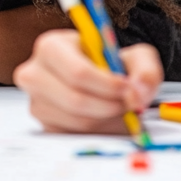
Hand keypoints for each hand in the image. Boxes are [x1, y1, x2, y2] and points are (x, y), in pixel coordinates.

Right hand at [14, 30, 162, 132]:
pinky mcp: (44, 123)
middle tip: (129, 104)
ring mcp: (36, 100)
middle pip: (75, 100)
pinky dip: (98, 131)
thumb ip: (146, 70)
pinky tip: (106, 118)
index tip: (129, 89)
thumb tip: (137, 93)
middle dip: (110, 105)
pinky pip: (74, 134)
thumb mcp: (136, 57)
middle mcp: (34, 72)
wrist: (97, 79)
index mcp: (50, 46)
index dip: (108, 85)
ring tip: (119, 108)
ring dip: (107, 120)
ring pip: (77, 120)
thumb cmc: (111, 65)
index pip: (78, 72)